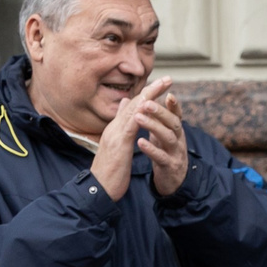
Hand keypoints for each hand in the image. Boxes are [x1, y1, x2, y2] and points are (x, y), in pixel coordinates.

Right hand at [88, 75, 172, 199]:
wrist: (99, 188)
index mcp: (116, 129)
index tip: (162, 84)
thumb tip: (125, 117)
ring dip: (148, 97)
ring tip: (161, 86)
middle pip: (134, 104)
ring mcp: (115, 135)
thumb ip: (121, 130)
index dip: (148, 94)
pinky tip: (148, 108)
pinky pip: (130, 128)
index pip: (134, 107)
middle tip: (167, 78)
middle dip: (151, 90)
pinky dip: (138, 116)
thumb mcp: (117, 147)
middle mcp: (114, 128)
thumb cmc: (110, 170)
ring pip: (133, 111)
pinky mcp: (118, 145)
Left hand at [131, 87, 189, 198]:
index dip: (173, 104)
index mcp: (176, 131)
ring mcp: (176, 153)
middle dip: (160, 112)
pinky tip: (140, 142)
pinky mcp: (170, 166)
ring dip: (153, 126)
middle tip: (146, 103)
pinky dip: (151, 149)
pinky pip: (161, 156)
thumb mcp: (163, 136)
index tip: (167, 92)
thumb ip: (158, 120)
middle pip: (173, 123)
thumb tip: (150, 100)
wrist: (174, 182)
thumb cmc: (166, 154)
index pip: (176, 115)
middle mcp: (179, 140)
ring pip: (168, 137)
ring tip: (138, 118)